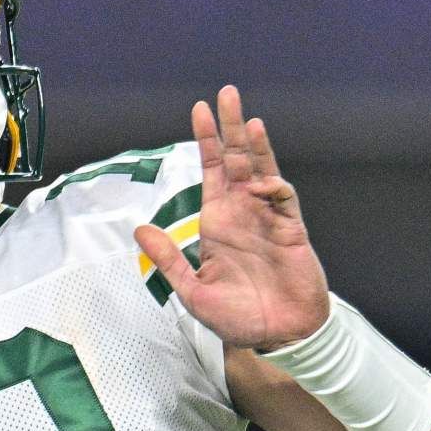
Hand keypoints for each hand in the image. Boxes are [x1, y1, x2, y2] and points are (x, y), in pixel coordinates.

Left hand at [133, 85, 329, 349]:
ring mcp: (268, 218)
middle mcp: (242, 212)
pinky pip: (283, 201)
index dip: (206, 140)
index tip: (199, 109)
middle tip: (226, 94)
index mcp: (217, 221)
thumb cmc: (237, 317)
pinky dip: (273, 187)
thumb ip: (168, 259)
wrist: (278, 336)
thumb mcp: (192, 290)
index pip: (210, 170)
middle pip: (235, 160)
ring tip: (248, 120)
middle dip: (231, 128)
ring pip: (261, 171)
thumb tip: (139, 228)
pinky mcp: (291, 231)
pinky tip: (262, 180)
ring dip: (256, 146)